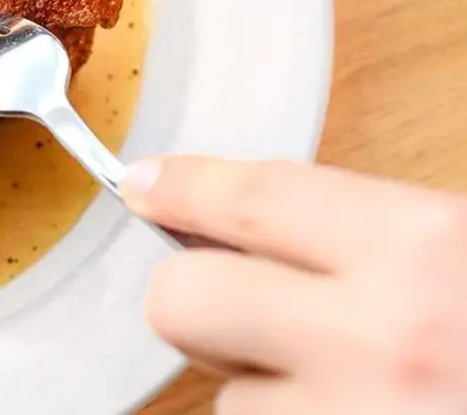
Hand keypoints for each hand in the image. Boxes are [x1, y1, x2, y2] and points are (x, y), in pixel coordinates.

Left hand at [119, 155, 466, 413]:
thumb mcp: (456, 252)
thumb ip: (356, 232)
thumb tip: (228, 224)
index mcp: (419, 248)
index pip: (253, 197)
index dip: (184, 188)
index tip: (142, 185)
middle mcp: (376, 336)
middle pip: (184, 299)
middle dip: (195, 300)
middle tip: (242, 308)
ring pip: (226, 394)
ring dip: (263, 387)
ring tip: (348, 384)